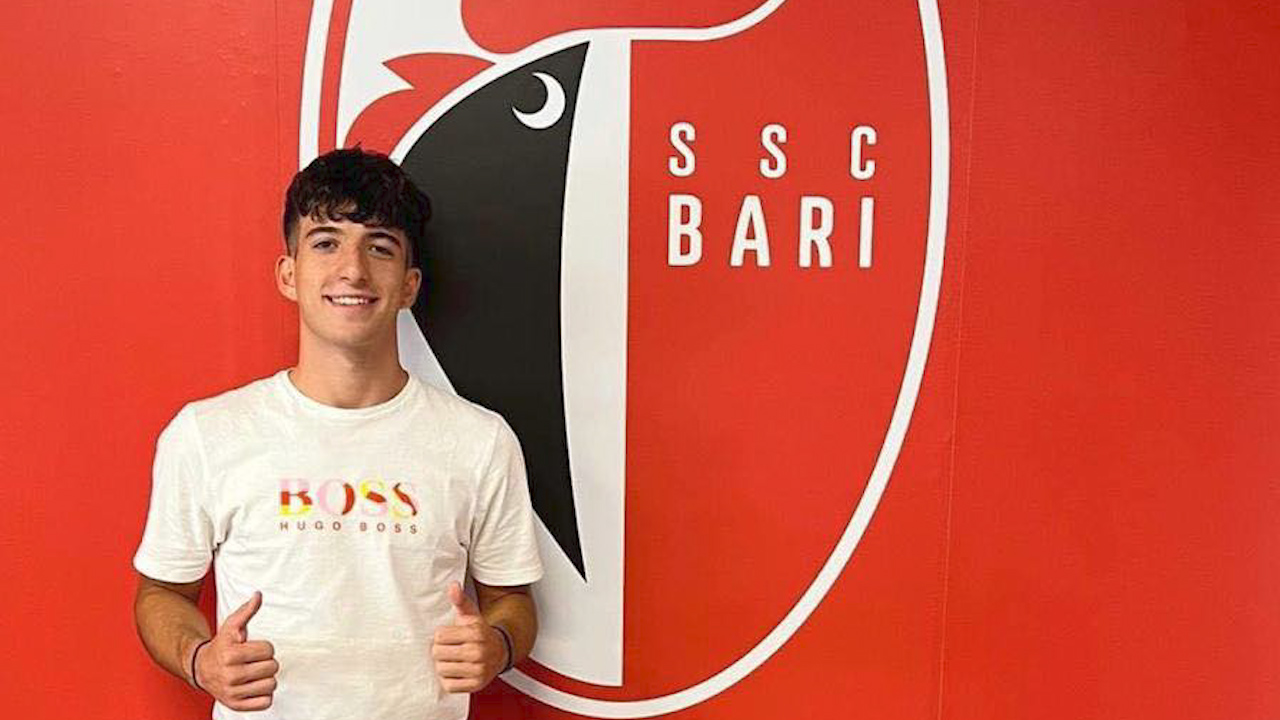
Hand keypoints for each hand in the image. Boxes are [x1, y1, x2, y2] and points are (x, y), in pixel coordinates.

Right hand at [192, 591, 278, 710]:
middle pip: (272, 667)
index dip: (265, 647)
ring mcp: (232, 692)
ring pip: (271, 685)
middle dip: (266, 662)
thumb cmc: (221, 646)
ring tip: (254, 674)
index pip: (269, 650)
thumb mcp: (231, 626)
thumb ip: (246, 611)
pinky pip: (266, 702)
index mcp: (231, 654)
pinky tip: (253, 686)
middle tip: (254, 661)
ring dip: (266, 678)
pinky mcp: (235, 705)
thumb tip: (258, 595)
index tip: (253, 648)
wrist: (201, 669)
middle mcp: (230, 675)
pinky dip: (264, 695)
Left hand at [431, 581, 507, 692]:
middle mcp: (478, 652)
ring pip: (441, 669)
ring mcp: (478, 670)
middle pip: (437, 653)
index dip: (440, 636)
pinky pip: (449, 685)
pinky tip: (456, 671)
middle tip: (448, 649)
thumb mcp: (472, 615)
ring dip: (443, 665)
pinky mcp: (476, 685)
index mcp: (476, 632)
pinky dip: (449, 679)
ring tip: (452, 660)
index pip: (439, 636)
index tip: (447, 636)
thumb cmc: (480, 633)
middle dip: (439, 650)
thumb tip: (453, 586)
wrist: (500, 651)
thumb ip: (460, 601)